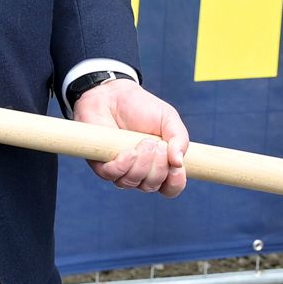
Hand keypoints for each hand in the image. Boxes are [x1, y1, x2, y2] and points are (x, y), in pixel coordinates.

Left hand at [73, 78, 188, 196]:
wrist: (113, 95)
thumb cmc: (142, 108)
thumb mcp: (169, 119)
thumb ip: (180, 139)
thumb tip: (179, 162)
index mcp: (161, 164)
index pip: (170, 188)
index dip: (175, 182)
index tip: (176, 167)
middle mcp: (141, 171)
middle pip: (152, 186)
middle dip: (158, 166)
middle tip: (156, 143)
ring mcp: (121, 170)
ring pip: (134, 182)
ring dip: (142, 163)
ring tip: (143, 141)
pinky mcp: (102, 165)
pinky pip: (114, 176)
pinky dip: (124, 165)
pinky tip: (129, 151)